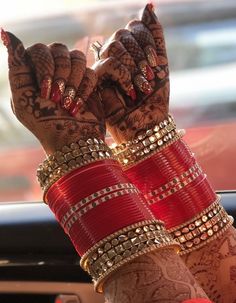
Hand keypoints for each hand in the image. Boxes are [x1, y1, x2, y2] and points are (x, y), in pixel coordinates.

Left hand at [1, 30, 104, 154]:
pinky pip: (91, 72)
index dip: (45, 67)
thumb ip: (16, 66)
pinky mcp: (89, 83)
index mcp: (33, 72)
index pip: (40, 49)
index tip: (45, 92)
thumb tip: (6, 33)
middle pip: (60, 49)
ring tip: (68, 103)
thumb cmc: (45, 123)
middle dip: (60, 77)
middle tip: (57, 99)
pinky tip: (78, 105)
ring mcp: (72, 75)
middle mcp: (53, 70)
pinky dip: (85, 90)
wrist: (72, 141)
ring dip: (73, 83)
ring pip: (78, 57)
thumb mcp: (23, 97)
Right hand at [93, 4, 168, 143]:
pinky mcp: (96, 81)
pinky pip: (109, 63)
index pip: (135, 27)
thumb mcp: (160, 65)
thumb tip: (148, 5)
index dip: (147, 41)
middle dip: (142, 55)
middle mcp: (115, 56)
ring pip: (116, 45)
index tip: (156, 65)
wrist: (146, 126)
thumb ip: (155, 37)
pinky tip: (130, 90)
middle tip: (150, 78)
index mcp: (130, 51)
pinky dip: (125, 75)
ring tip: (142, 88)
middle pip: (124, 33)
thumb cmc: (154, 100)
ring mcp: (104, 67)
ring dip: (134, 66)